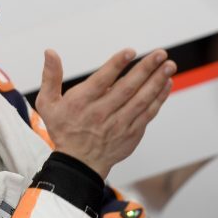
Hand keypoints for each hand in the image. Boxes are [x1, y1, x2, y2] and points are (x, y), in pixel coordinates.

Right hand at [36, 48, 175, 178]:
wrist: (78, 165)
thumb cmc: (64, 130)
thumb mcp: (48, 104)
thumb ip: (50, 77)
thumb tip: (50, 52)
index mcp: (82, 103)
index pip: (102, 80)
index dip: (117, 65)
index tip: (130, 52)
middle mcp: (101, 114)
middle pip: (127, 88)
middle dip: (146, 69)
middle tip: (161, 54)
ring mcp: (118, 125)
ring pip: (141, 100)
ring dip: (157, 81)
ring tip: (169, 65)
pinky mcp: (131, 133)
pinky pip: (148, 113)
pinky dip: (159, 98)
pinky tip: (166, 83)